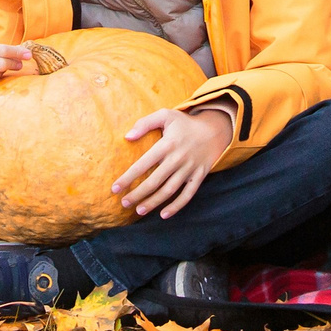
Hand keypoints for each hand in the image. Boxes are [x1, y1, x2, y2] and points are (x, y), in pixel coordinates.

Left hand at [112, 106, 233, 217]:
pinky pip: (188, 195)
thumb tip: (127, 137)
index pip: (143, 164)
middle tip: (124, 203)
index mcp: (167, 144)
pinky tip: (164, 214)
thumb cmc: (185, 123)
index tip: (115, 188)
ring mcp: (189, 169)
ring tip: (139, 211)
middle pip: (155, 181)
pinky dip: (176, 206)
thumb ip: (145, 123)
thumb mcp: (165, 115)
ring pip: (169, 190)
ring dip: (153, 202)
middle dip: (138, 194)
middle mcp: (178, 158)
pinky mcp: (199, 176)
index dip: (128, 177)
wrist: (215, 130)